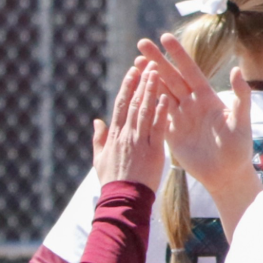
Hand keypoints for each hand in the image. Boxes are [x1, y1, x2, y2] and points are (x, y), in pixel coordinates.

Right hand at [91, 58, 167, 188]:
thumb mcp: (99, 158)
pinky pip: (157, 127)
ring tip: (157, 71)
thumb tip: (97, 121)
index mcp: (114, 135)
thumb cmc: (112, 181)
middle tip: (148, 62)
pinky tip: (165, 96)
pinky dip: (161, 111)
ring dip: (151, 89)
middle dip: (141, 81)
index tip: (133, 71)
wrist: (123, 199)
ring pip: (145, 110)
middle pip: (133, 102)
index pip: (121, 104)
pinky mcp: (153, 150)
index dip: (127, 86)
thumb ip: (98, 138)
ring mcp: (139, 141)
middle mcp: (125, 134)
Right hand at [136, 34, 255, 197]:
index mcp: (208, 98)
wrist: (227, 174)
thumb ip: (240, 96)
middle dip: (157, 61)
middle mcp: (193, 104)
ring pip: (161, 93)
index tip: (165, 37)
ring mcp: (181, 117)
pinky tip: (135, 92)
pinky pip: (156, 115)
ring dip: (149, 78)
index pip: (190, 71)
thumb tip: (237, 70)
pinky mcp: (172, 133)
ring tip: (135, 63)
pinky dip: (147, 103)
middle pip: (172, 78)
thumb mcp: (241, 121)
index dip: (178, 55)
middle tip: (141, 44)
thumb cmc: (239, 148)